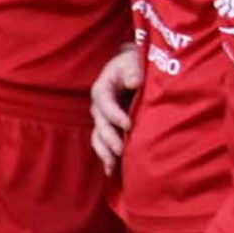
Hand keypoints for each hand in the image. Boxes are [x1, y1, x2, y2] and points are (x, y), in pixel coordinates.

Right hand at [89, 45, 142, 171]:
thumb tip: (134, 82)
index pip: (104, 102)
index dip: (114, 114)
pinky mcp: (110, 129)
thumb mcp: (133, 61)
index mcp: (103, 88)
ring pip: (99, 137)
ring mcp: (103, 119)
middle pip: (100, 124)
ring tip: (113, 166)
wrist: (134, 70)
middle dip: (109, 138)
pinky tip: (112, 171)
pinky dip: (107, 157)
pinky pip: (104, 144)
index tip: (128, 124)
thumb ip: (133, 69)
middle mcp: (99, 106)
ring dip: (105, 152)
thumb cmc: (134, 64)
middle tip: (121, 150)